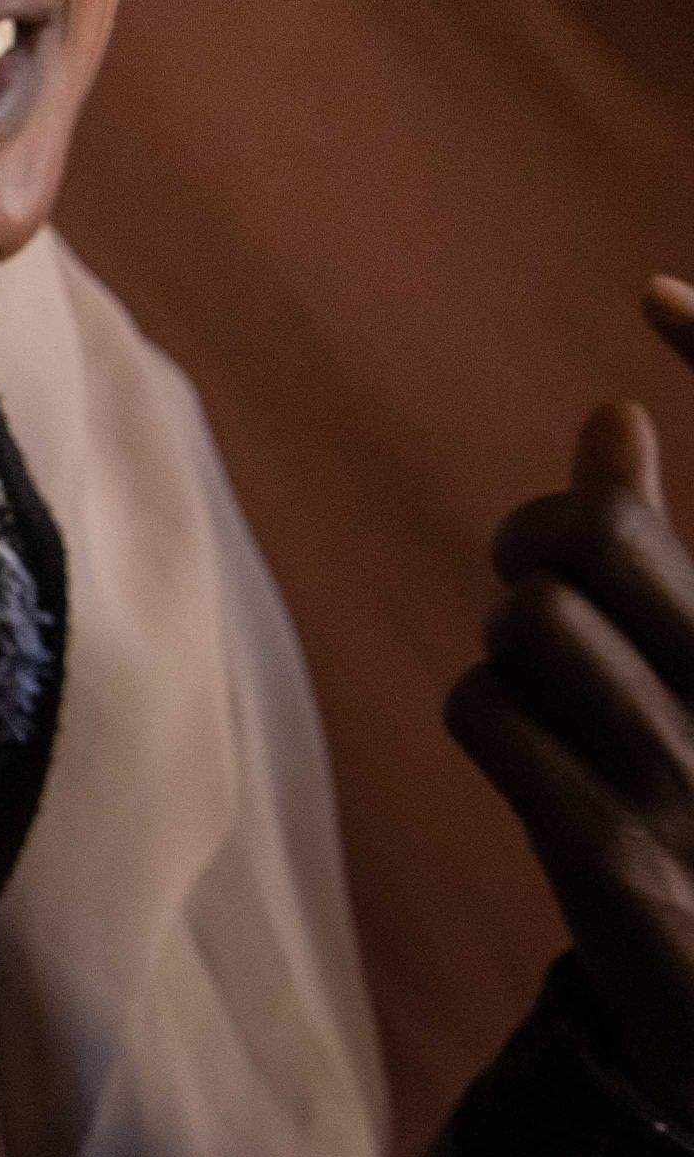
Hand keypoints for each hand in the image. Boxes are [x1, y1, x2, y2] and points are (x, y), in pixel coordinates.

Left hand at [446, 278, 693, 1123]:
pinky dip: (484, 717)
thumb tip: (609, 415)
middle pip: (595, 540)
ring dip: (506, 647)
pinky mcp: (619, 858)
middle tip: (529, 574)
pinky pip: (488, 715)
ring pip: (530, 623)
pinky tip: (525, 757)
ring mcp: (693, 784)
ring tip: (543, 693)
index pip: (665, 527)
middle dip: (533, 539)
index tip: (659, 298)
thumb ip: (657, 543)